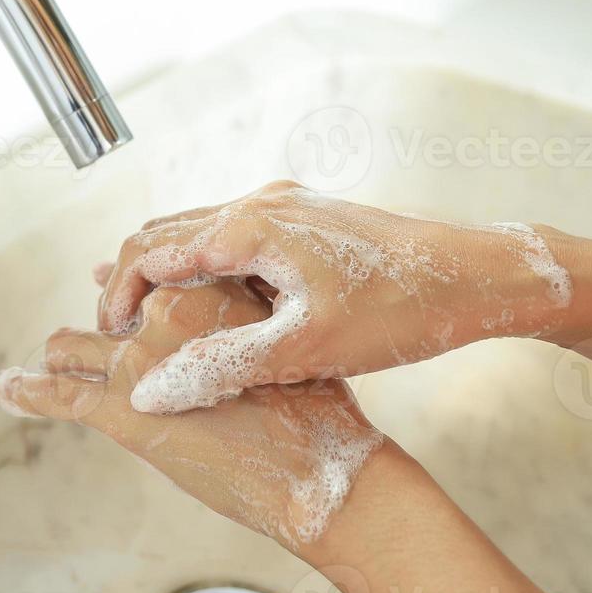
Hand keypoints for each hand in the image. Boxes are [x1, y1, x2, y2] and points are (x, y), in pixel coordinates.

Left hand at [0, 280, 385, 550]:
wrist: (318, 471)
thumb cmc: (310, 408)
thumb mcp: (277, 336)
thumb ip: (235, 311)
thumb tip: (199, 297)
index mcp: (204, 287)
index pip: (144, 281)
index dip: (129, 292)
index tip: (115, 291)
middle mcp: (163, 314)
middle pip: (107, 312)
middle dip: (101, 331)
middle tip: (101, 348)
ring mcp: (137, 363)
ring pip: (72, 345)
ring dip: (61, 356)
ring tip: (49, 364)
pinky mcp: (122, 412)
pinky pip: (59, 393)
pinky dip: (28, 391)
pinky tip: (8, 389)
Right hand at [98, 181, 573, 412]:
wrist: (478, 276)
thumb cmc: (399, 311)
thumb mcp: (304, 350)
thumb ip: (220, 366)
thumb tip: (148, 390)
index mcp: (249, 226)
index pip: (150, 251)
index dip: (121, 298)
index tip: (113, 342)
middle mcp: (260, 202)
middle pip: (167, 232)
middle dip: (137, 280)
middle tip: (122, 335)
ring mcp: (287, 206)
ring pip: (202, 233)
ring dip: (172, 274)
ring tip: (158, 325)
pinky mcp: (309, 219)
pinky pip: (237, 237)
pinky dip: (210, 269)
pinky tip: (218, 310)